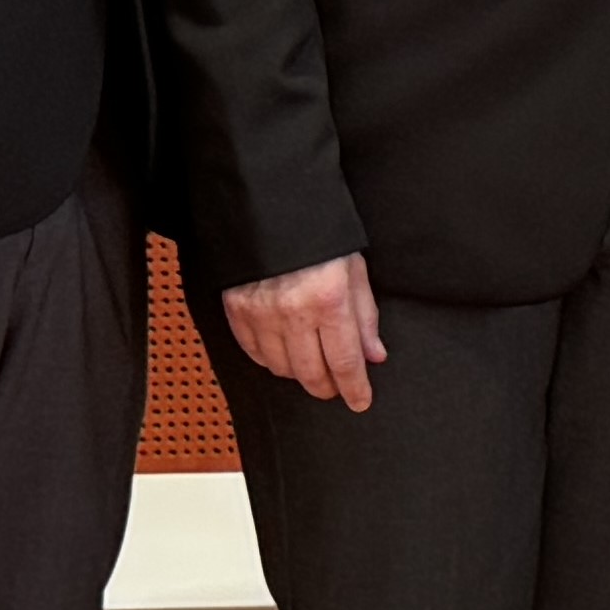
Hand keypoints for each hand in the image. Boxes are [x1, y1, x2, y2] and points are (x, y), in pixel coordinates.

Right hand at [225, 253, 385, 411]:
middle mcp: (293, 312)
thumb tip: (374, 356)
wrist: (272, 206)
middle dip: (327, 387)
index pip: (344, 361)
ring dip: (299, 375)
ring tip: (312, 369)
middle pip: (311, 372)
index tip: (360, 402)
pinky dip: (270, 361)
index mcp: (329, 300)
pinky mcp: (235, 309)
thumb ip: (365, 316)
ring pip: (281, 367)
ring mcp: (260, 312)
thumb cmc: (322, 237)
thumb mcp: (354, 270)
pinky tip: (283, 356)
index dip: (354, 388)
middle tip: (337, 388)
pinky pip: (253, 352)